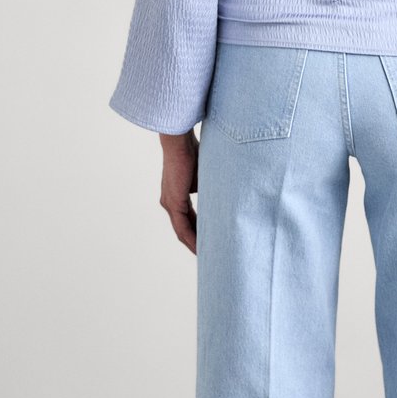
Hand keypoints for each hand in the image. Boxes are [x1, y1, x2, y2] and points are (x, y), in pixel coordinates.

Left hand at [159, 129, 199, 253]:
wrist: (180, 142)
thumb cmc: (193, 152)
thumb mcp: (205, 175)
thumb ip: (210, 188)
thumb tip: (226, 195)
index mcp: (177, 195)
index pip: (188, 219)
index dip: (199, 231)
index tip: (210, 240)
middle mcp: (170, 202)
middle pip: (184, 229)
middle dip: (197, 242)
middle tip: (211, 254)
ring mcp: (170, 203)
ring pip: (182, 231)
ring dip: (194, 244)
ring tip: (207, 256)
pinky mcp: (173, 203)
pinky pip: (182, 227)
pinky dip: (191, 238)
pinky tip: (200, 247)